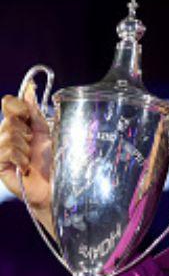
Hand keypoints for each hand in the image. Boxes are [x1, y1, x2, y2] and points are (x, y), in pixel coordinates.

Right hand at [0, 83, 53, 214]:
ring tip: (30, 159)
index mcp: (18, 125)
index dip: (18, 106)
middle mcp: (5, 136)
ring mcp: (0, 151)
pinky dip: (21, 157)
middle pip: (9, 120)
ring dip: (25, 147)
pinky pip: (7, 150)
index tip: (28, 115)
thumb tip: (29, 89)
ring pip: (8, 135)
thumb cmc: (55, 161)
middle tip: (33, 145)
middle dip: (26, 132)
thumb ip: (36, 113)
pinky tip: (25, 167)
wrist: (57, 186)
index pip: (7, 103)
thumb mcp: (47, 132)